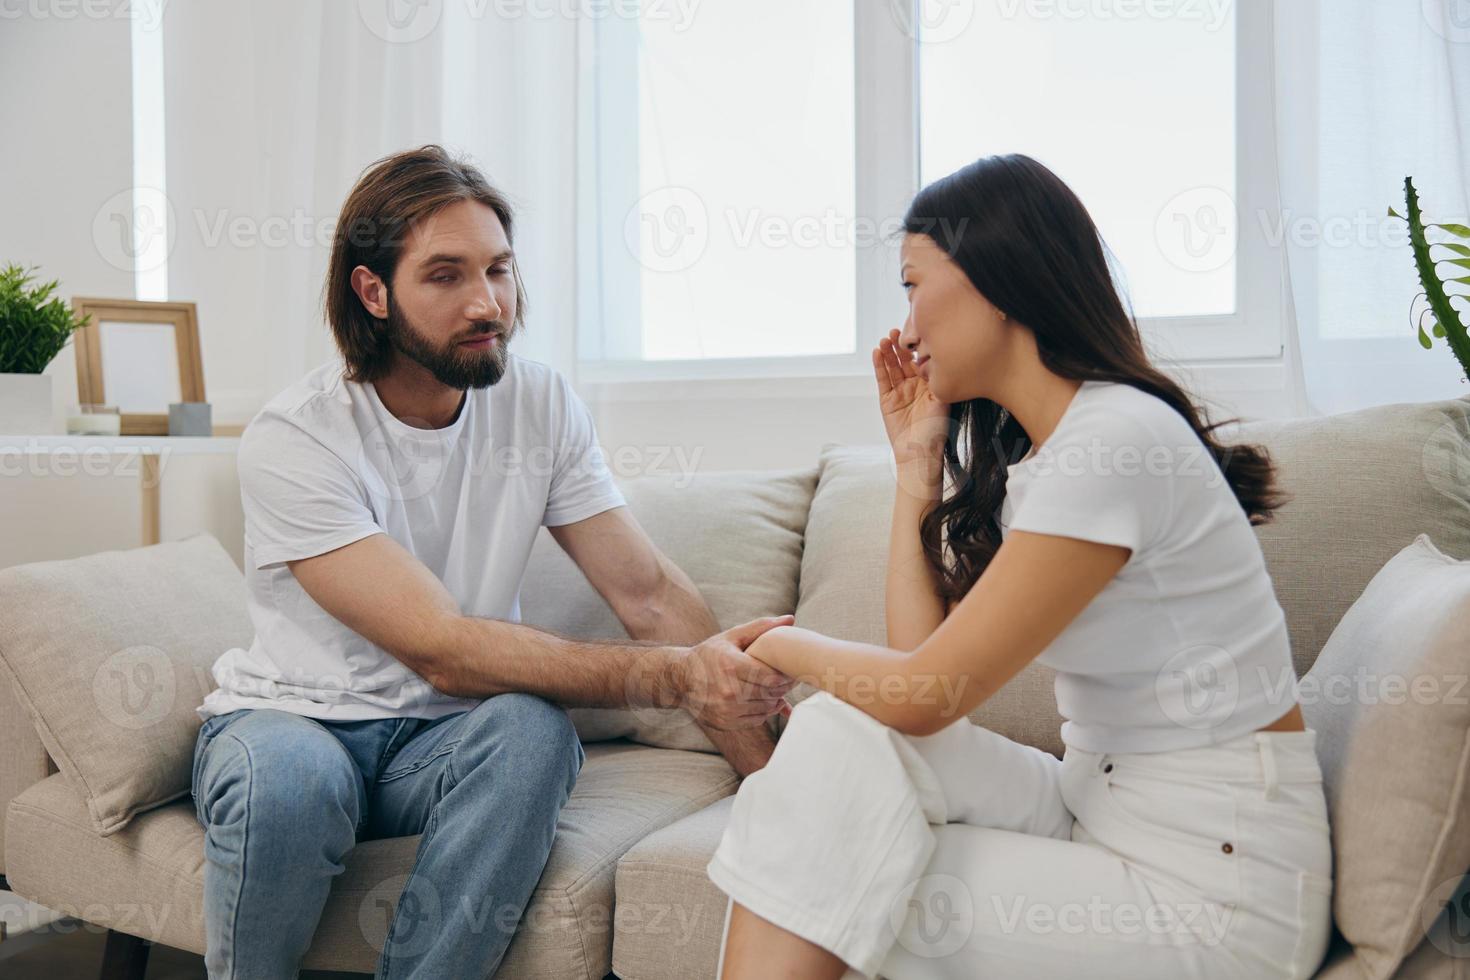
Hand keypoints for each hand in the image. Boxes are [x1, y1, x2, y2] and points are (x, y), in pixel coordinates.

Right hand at [671, 615, 796, 730]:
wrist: (680, 678)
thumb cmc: (710, 654)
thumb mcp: (732, 636)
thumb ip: (761, 627)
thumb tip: (790, 619)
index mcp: (731, 666)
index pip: (771, 677)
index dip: (786, 676)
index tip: (791, 671)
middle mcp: (728, 691)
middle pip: (770, 693)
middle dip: (783, 687)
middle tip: (788, 680)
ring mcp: (725, 709)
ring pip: (766, 708)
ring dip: (775, 699)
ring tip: (775, 689)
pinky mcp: (725, 722)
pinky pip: (756, 720)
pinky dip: (764, 711)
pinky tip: (762, 699)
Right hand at [873, 328, 949, 490]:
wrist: (920, 453)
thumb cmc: (936, 430)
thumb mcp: (943, 400)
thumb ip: (938, 379)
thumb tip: (937, 356)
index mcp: (930, 383)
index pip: (921, 359)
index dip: (917, 346)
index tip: (916, 331)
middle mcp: (914, 385)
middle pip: (905, 360)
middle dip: (900, 345)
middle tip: (897, 331)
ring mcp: (899, 391)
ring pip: (892, 367)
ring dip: (888, 352)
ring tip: (885, 340)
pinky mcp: (886, 400)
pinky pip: (883, 379)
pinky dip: (879, 366)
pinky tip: (877, 352)